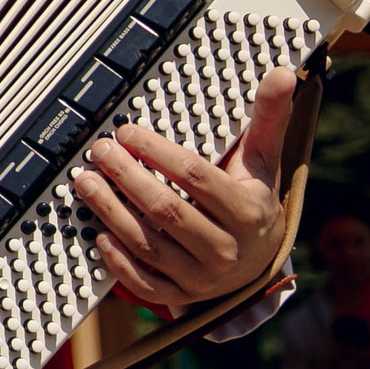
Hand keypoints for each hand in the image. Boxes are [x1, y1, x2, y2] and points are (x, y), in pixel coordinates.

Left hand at [75, 65, 297, 309]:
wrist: (258, 262)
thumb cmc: (252, 199)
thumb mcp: (263, 161)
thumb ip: (268, 118)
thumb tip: (285, 72)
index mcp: (249, 211)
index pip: (196, 177)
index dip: (157, 153)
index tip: (127, 132)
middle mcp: (228, 248)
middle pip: (165, 209)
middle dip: (126, 177)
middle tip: (98, 151)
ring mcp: (203, 277)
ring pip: (148, 244)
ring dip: (110, 211)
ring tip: (84, 181)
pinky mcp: (181, 296)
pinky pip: (144, 282)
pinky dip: (119, 260)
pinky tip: (98, 232)